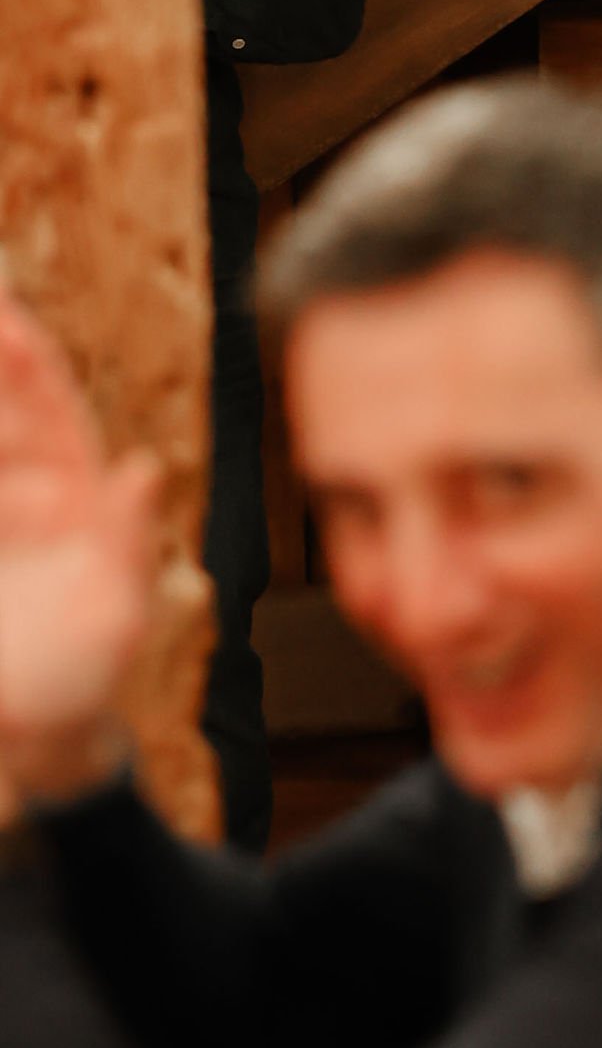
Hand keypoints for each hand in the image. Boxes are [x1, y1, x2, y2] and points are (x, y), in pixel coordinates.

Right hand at [0, 292, 153, 798]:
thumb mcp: (116, 615)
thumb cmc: (87, 673)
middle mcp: (26, 492)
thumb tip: (142, 466)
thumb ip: (125, 543)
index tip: (4, 317)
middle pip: (1, 412)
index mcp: (77, 495)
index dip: (28, 363)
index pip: (52, 414)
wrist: (35, 731)